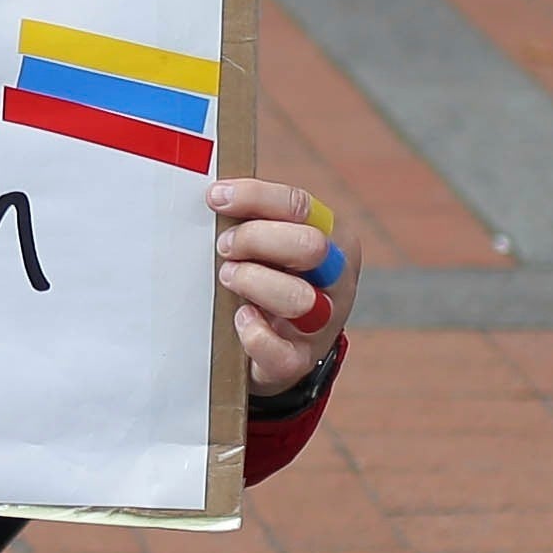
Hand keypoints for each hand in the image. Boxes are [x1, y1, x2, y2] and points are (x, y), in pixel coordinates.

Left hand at [210, 177, 358, 393]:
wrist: (277, 343)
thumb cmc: (269, 275)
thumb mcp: (271, 243)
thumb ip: (254, 218)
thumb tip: (214, 193)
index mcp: (333, 237)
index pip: (299, 205)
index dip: (254, 197)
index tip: (215, 197)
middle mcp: (338, 278)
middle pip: (309, 245)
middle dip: (255, 240)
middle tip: (224, 247)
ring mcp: (325, 321)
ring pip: (298, 297)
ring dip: (253, 282)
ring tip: (228, 279)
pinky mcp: (300, 359)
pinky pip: (277, 349)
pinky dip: (252, 332)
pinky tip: (240, 317)